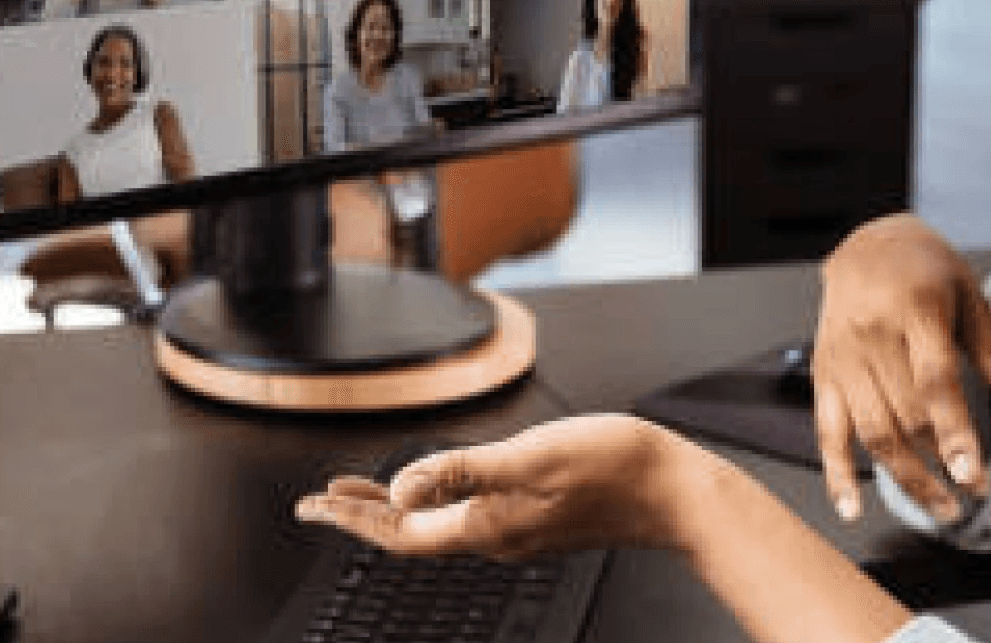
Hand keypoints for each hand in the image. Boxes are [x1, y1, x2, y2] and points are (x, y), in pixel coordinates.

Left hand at [296, 415, 691, 559]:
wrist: (676, 491)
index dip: (353, 517)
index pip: (401, 531)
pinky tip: (441, 486)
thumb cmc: (616, 468)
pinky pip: (467, 516)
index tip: (313, 505)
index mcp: (488, 525)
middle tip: (321, 501)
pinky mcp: (539, 519)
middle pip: (413, 532)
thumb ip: (464, 471)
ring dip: (396, 508)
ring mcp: (519, 530)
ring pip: (438, 525)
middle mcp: (498, 535)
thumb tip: (402, 488)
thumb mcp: (531, 456)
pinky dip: (436, 501)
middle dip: (362, 515)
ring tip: (365, 493)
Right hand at [813, 214, 990, 523]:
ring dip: (905, 478)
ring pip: (871, 431)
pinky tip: (851, 508)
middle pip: (905, 414)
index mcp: (915, 308)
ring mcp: (842, 356)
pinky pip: (826, 431)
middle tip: (972, 493)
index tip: (972, 475)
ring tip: (941, 507)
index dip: (954, 433)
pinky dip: (836, 474)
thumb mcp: (969, 294)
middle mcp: (872, 333)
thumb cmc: (923, 268)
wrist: (863, 243)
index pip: (934, 381)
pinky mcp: (822, 373)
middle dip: (940, 463)